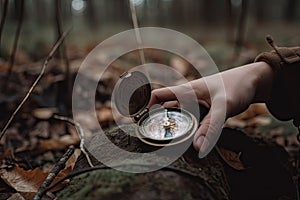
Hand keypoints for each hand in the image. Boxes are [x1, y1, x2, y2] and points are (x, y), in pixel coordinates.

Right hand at [148, 62, 273, 157]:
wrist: (254, 80)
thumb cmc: (238, 87)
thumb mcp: (224, 107)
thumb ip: (211, 127)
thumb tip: (197, 149)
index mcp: (187, 91)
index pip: (158, 95)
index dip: (144, 106)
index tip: (138, 122)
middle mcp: (188, 97)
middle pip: (164, 108)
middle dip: (155, 120)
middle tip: (148, 137)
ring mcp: (196, 103)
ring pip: (176, 115)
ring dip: (169, 125)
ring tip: (162, 140)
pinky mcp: (204, 110)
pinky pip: (188, 119)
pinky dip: (183, 127)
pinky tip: (183, 138)